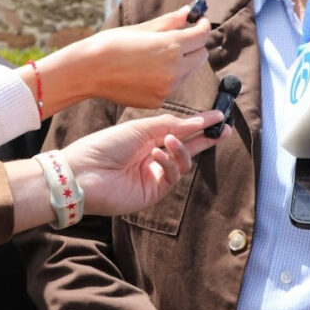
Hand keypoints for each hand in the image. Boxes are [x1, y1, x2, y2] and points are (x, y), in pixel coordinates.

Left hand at [63, 111, 229, 216]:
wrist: (84, 172)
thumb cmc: (106, 144)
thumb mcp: (140, 127)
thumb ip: (171, 125)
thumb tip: (198, 121)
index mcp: (147, 138)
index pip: (179, 130)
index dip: (199, 124)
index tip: (219, 117)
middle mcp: (152, 156)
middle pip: (187, 148)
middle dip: (205, 139)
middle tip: (224, 130)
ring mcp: (153, 175)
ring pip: (182, 163)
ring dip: (180, 150)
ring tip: (167, 141)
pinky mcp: (153, 192)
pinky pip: (172, 176)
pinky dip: (168, 163)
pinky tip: (156, 156)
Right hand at [88, 5, 211, 106]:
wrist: (89, 71)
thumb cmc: (111, 44)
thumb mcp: (141, 28)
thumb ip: (169, 21)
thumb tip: (189, 12)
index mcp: (170, 46)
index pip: (202, 36)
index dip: (203, 26)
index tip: (199, 22)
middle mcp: (173, 69)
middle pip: (201, 56)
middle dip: (195, 45)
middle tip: (182, 38)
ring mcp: (166, 88)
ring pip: (188, 72)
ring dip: (182, 62)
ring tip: (157, 56)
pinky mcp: (158, 100)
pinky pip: (172, 86)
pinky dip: (167, 78)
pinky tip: (147, 71)